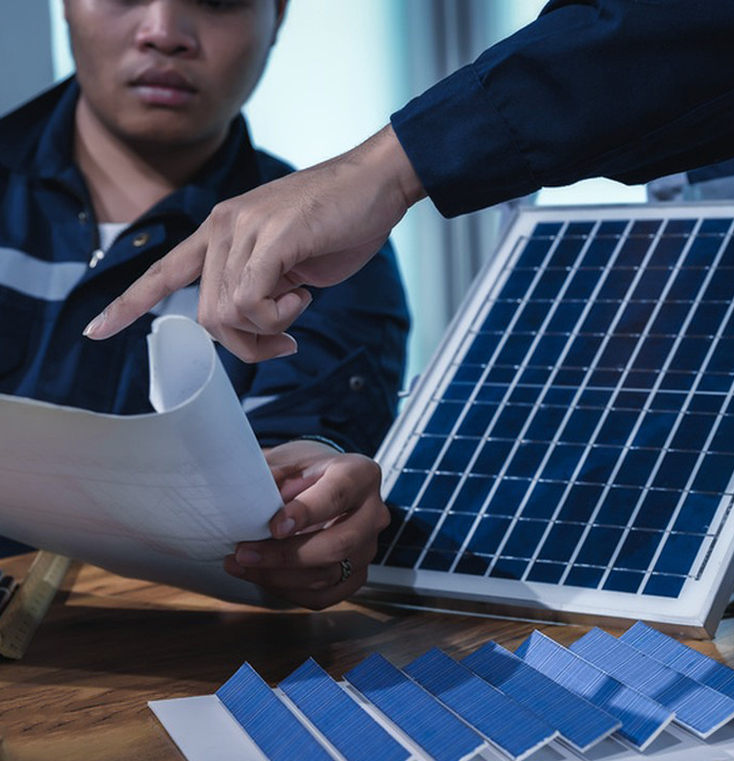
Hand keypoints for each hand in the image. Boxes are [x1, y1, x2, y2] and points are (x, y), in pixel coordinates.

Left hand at [83, 124, 425, 360]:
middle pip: (206, 317)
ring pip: (227, 314)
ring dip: (267, 331)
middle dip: (246, 345)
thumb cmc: (338, 222)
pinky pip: (252, 302)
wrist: (377, 182)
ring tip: (298, 308)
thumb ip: (259, 286)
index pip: (162, 272)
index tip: (97, 332)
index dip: (128, 305)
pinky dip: (278, 316)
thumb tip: (254, 322)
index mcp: (220, 231)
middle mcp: (222, 227)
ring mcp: (243, 229)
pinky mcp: (271, 237)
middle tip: (283, 342)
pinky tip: (303, 296)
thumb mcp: (287, 263)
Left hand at [223, 440, 389, 609]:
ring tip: (241, 566)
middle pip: (338, 544)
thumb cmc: (305, 471)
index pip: (337, 496)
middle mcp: (373, 513)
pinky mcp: (356, 574)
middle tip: (244, 553)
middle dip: (285, 555)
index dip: (305, 513)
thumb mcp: (287, 459)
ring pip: (329, 574)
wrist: (322, 483)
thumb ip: (271, 475)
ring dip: (278, 577)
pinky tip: (262, 578)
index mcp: (360, 475)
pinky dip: (289, 592)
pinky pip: (325, 595)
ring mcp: (368, 547)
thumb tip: (247, 496)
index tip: (274, 526)